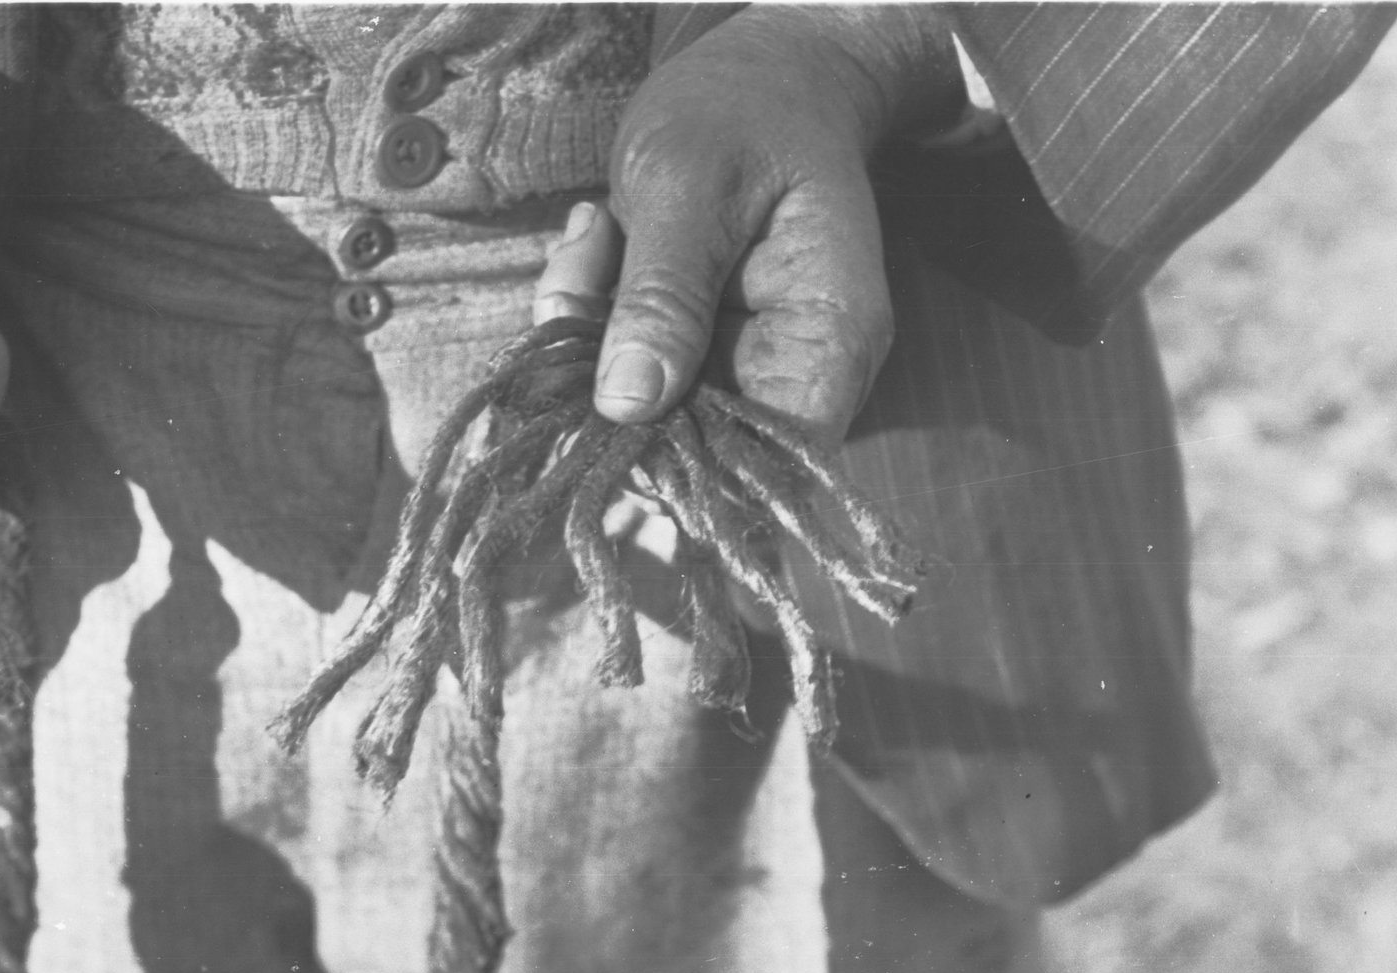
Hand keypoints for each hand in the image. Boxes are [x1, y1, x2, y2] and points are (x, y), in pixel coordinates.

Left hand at [534, 7, 960, 445]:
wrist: (762, 71)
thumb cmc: (746, 110)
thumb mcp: (693, 184)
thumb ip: (664, 293)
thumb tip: (627, 404)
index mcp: (827, 342)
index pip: (769, 463)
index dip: (686, 477)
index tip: (600, 439)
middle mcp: (789, 373)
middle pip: (695, 452)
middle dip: (607, 396)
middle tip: (569, 302)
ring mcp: (736, 366)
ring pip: (640, 412)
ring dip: (586, 342)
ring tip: (591, 241)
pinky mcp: (688, 351)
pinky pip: (618, 368)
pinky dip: (585, 315)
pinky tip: (594, 239)